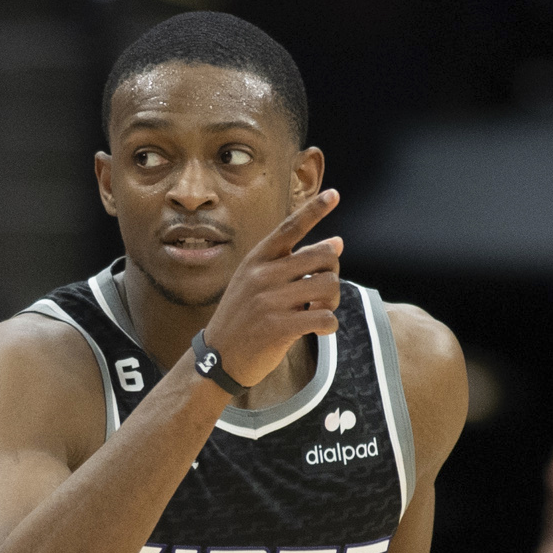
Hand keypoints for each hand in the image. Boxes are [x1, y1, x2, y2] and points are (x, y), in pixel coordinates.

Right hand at [200, 186, 342, 389]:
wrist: (217, 358)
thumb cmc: (242, 319)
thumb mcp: (253, 283)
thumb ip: (289, 264)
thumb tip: (335, 243)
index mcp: (257, 260)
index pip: (290, 228)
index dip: (314, 209)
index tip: (334, 194)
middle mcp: (262, 275)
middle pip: (323, 256)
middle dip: (333, 273)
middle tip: (323, 291)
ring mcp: (269, 301)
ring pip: (329, 286)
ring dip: (333, 301)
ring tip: (320, 310)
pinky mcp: (278, 327)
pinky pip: (324, 317)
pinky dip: (329, 325)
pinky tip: (320, 329)